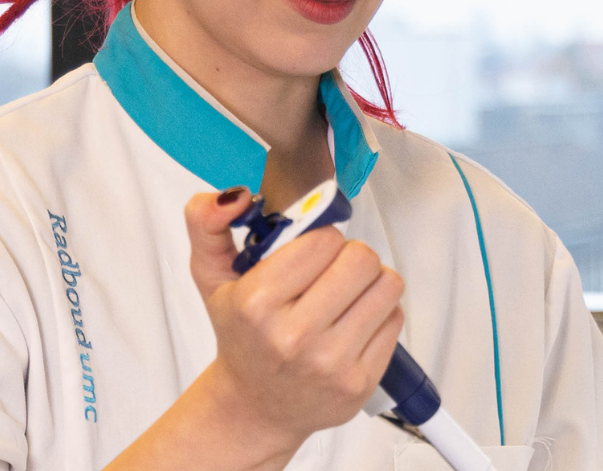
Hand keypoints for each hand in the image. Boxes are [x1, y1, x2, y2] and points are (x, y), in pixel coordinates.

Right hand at [181, 188, 405, 440]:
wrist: (255, 406)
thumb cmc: (241, 336)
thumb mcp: (211, 277)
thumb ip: (207, 223)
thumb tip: (234, 195)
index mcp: (256, 304)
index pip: (323, 240)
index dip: (319, 241)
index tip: (307, 256)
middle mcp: (294, 337)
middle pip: (361, 259)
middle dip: (348, 257)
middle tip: (330, 273)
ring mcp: (331, 364)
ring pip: (386, 285)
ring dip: (370, 282)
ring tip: (344, 296)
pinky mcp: (360, 383)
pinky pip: (395, 318)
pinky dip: (379, 313)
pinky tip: (351, 325)